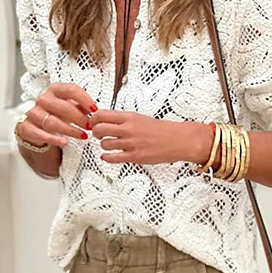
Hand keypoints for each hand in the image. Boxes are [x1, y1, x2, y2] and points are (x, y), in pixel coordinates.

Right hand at [20, 83, 96, 148]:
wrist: (38, 129)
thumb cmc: (58, 115)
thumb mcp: (70, 107)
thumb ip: (81, 107)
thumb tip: (95, 110)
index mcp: (55, 89)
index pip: (71, 89)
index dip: (85, 99)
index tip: (95, 110)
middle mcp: (43, 99)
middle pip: (63, 107)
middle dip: (79, 118)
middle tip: (90, 126)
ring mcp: (33, 113)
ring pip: (53, 122)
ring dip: (70, 130)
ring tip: (83, 136)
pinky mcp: (26, 127)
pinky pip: (40, 134)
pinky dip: (53, 139)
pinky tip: (64, 142)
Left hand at [90, 109, 211, 164]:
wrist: (178, 140)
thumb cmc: (162, 130)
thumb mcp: (141, 118)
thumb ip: (124, 120)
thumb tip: (107, 120)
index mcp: (130, 117)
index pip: (102, 114)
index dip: (93, 119)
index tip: (93, 122)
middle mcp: (129, 129)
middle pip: (99, 129)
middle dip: (96, 132)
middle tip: (98, 134)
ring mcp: (131, 143)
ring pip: (104, 144)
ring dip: (104, 145)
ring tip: (109, 144)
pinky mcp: (134, 156)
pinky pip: (113, 158)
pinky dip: (107, 157)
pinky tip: (108, 156)